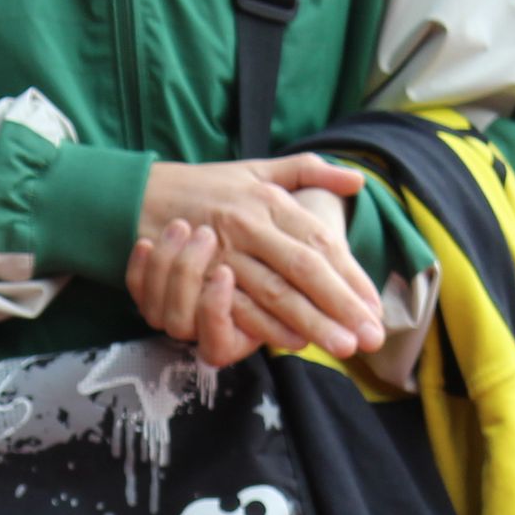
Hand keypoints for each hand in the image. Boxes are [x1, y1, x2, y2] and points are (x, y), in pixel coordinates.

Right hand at [137, 156, 385, 358]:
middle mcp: (250, 226)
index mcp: (269, 200)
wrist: (139, 194)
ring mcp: (224, 253)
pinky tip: (294, 343)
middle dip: (341, 306)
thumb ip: (309, 170)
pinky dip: (266, 327)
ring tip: (342, 346)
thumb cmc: (206, 186)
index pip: (320, 241)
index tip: (376, 307)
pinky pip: (237, 307)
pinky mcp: (199, 277)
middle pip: (305, 270)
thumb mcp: (257, 168)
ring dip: (311, 323)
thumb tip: (357, 180)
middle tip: (372, 336)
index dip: (351, 276)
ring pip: (275, 293)